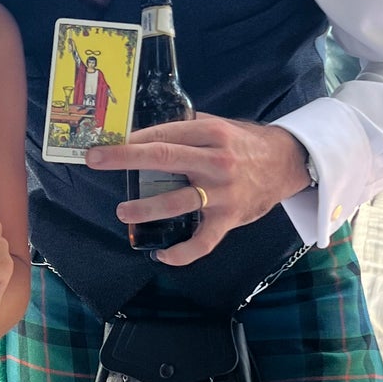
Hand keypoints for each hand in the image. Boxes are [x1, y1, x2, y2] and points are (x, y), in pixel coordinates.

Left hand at [87, 115, 310, 266]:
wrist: (285, 164)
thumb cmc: (244, 144)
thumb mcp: (220, 125)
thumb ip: (187, 127)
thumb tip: (144, 129)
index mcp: (212, 134)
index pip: (164, 134)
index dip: (133, 139)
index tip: (106, 142)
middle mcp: (216, 161)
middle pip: (164, 158)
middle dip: (125, 159)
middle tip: (96, 160)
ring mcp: (223, 193)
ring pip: (178, 202)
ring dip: (146, 209)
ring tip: (123, 212)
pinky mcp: (229, 219)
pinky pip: (203, 242)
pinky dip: (182, 254)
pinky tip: (162, 256)